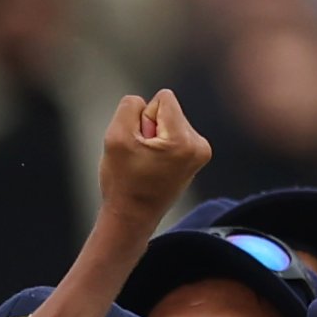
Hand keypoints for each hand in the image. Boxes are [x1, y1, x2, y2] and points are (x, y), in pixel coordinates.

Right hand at [94, 89, 209, 232]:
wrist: (131, 218)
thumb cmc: (122, 182)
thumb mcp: (115, 137)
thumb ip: (130, 106)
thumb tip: (146, 103)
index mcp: (183, 140)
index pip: (163, 98)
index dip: (144, 117)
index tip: (140, 145)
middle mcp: (199, 145)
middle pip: (169, 109)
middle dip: (150, 128)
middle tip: (142, 158)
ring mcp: (201, 152)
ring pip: (171, 121)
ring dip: (154, 138)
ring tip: (147, 164)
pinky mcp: (196, 158)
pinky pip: (174, 133)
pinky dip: (162, 146)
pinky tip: (155, 167)